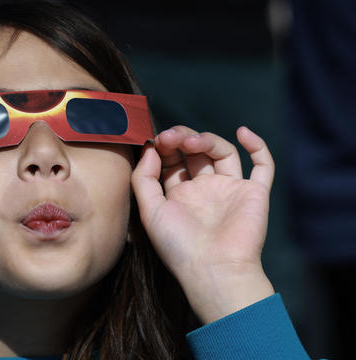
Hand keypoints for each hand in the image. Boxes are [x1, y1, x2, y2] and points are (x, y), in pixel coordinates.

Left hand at [131, 126, 274, 322]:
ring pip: (222, 152)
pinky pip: (263, 166)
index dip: (165, 146)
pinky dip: (257, 146)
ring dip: (207, 139)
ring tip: (192, 141)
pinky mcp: (254, 193)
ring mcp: (230, 190)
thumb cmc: (177, 246)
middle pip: (195, 152)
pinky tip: (242, 132)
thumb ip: (144, 178)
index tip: (157, 140)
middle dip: (182, 138)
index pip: (172, 160)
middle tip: (171, 136)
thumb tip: (150, 147)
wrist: (214, 270)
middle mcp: (204, 189)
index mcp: (179, 194)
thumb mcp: (149, 211)